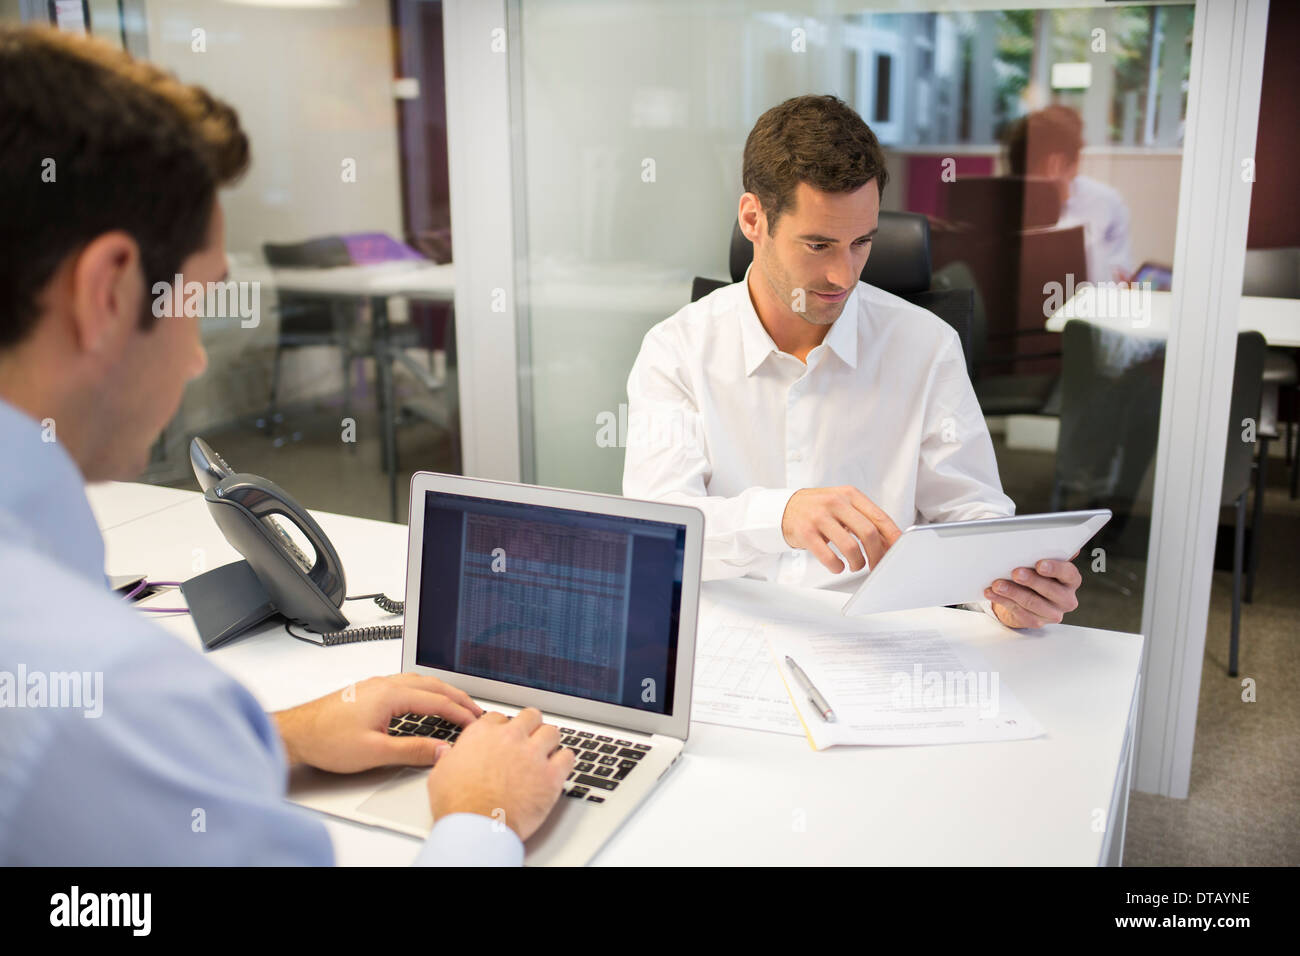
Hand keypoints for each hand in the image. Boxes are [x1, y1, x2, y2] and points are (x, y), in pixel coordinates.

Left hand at [272, 672, 482, 772]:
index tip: (475, 724)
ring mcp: (376, 685)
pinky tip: (425, 701)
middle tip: (476, 711)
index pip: (437, 701)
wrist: (296, 733)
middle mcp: (385, 684)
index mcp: (390, 694)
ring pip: (420, 682)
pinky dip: (426, 691)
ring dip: (442, 692)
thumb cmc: (326, 740)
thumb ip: (413, 751)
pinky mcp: (368, 690)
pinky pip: (407, 684)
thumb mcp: (375, 752)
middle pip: (433, 685)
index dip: (460, 714)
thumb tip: (441, 750)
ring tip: (457, 705)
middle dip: (458, 698)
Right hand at [426, 708, 573, 840]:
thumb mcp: (441, 774)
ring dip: (549, 741)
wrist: (476, 827)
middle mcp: (510, 738)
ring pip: (551, 732)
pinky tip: (558, 768)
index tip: (504, 738)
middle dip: (530, 726)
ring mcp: (533, 754)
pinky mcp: (551, 775)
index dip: (503, 728)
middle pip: (530, 717)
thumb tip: (447, 753)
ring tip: (546, 752)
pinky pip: (568, 757)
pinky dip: (564, 761)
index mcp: (483, 734)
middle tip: (529, 739)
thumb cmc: (458, 804)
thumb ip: (449, 758)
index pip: (500, 718)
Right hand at [781, 485, 901, 573]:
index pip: (880, 517)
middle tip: (876, 565)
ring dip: (857, 563)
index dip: (893, 538)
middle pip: (868, 533)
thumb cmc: (819, 509)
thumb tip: (889, 544)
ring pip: (850, 547)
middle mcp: (835, 502)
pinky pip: (828, 557)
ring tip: (855, 565)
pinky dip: (837, 567)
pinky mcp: (805, 532)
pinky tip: (837, 566)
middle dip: (877, 555)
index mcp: (850, 495)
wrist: (784, 508)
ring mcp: (819, 517)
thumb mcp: (843, 506)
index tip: (899, 552)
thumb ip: (864, 520)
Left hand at [985, 558, 1081, 628]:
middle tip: (1015, 572)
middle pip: (1050, 590)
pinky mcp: (1035, 621)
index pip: (1068, 573)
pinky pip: (1018, 612)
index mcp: (1070, 580)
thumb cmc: (1036, 575)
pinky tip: (992, 593)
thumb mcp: (1043, 562)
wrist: (1025, 598)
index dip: (1055, 568)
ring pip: (1032, 603)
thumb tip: (1048, 538)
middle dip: (1031, 580)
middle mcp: (1065, 598)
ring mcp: (1052, 613)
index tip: (1039, 564)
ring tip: (998, 584)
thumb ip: (1047, 552)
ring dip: (1012, 592)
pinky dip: (1002, 601)